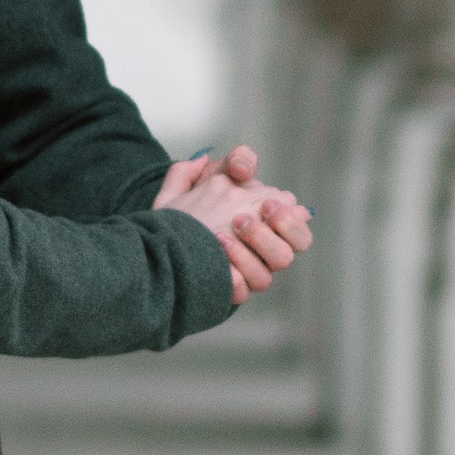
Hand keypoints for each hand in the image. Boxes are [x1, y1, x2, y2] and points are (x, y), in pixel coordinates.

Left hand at [156, 142, 313, 300]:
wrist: (156, 236)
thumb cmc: (191, 205)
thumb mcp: (210, 175)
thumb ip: (234, 162)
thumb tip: (244, 168)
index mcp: (266, 222)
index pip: (299, 222)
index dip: (290, 216)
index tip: (265, 205)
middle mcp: (260, 251)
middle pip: (294, 250)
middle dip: (278, 232)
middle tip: (246, 218)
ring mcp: (244, 273)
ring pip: (267, 277)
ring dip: (248, 255)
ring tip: (222, 236)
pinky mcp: (224, 291)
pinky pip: (239, 292)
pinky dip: (231, 279)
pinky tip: (214, 259)